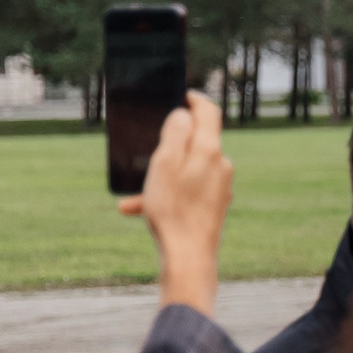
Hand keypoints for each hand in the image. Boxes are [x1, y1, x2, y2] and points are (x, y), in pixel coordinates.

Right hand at [118, 92, 230, 315]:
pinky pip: (186, 193)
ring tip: (130, 195)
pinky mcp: (214, 206)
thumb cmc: (173, 209)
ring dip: (159, 177)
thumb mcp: (165, 163)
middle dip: (170, 144)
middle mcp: (222, 166)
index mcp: (211, 151)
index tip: (181, 96)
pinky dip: (164, 196)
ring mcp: (221, 187)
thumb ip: (175, 134)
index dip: (195, 100)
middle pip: (197, 142)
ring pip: (186, 171)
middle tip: (147, 149)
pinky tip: (134, 208)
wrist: (189, 256)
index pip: (209, 112)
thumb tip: (184, 114)